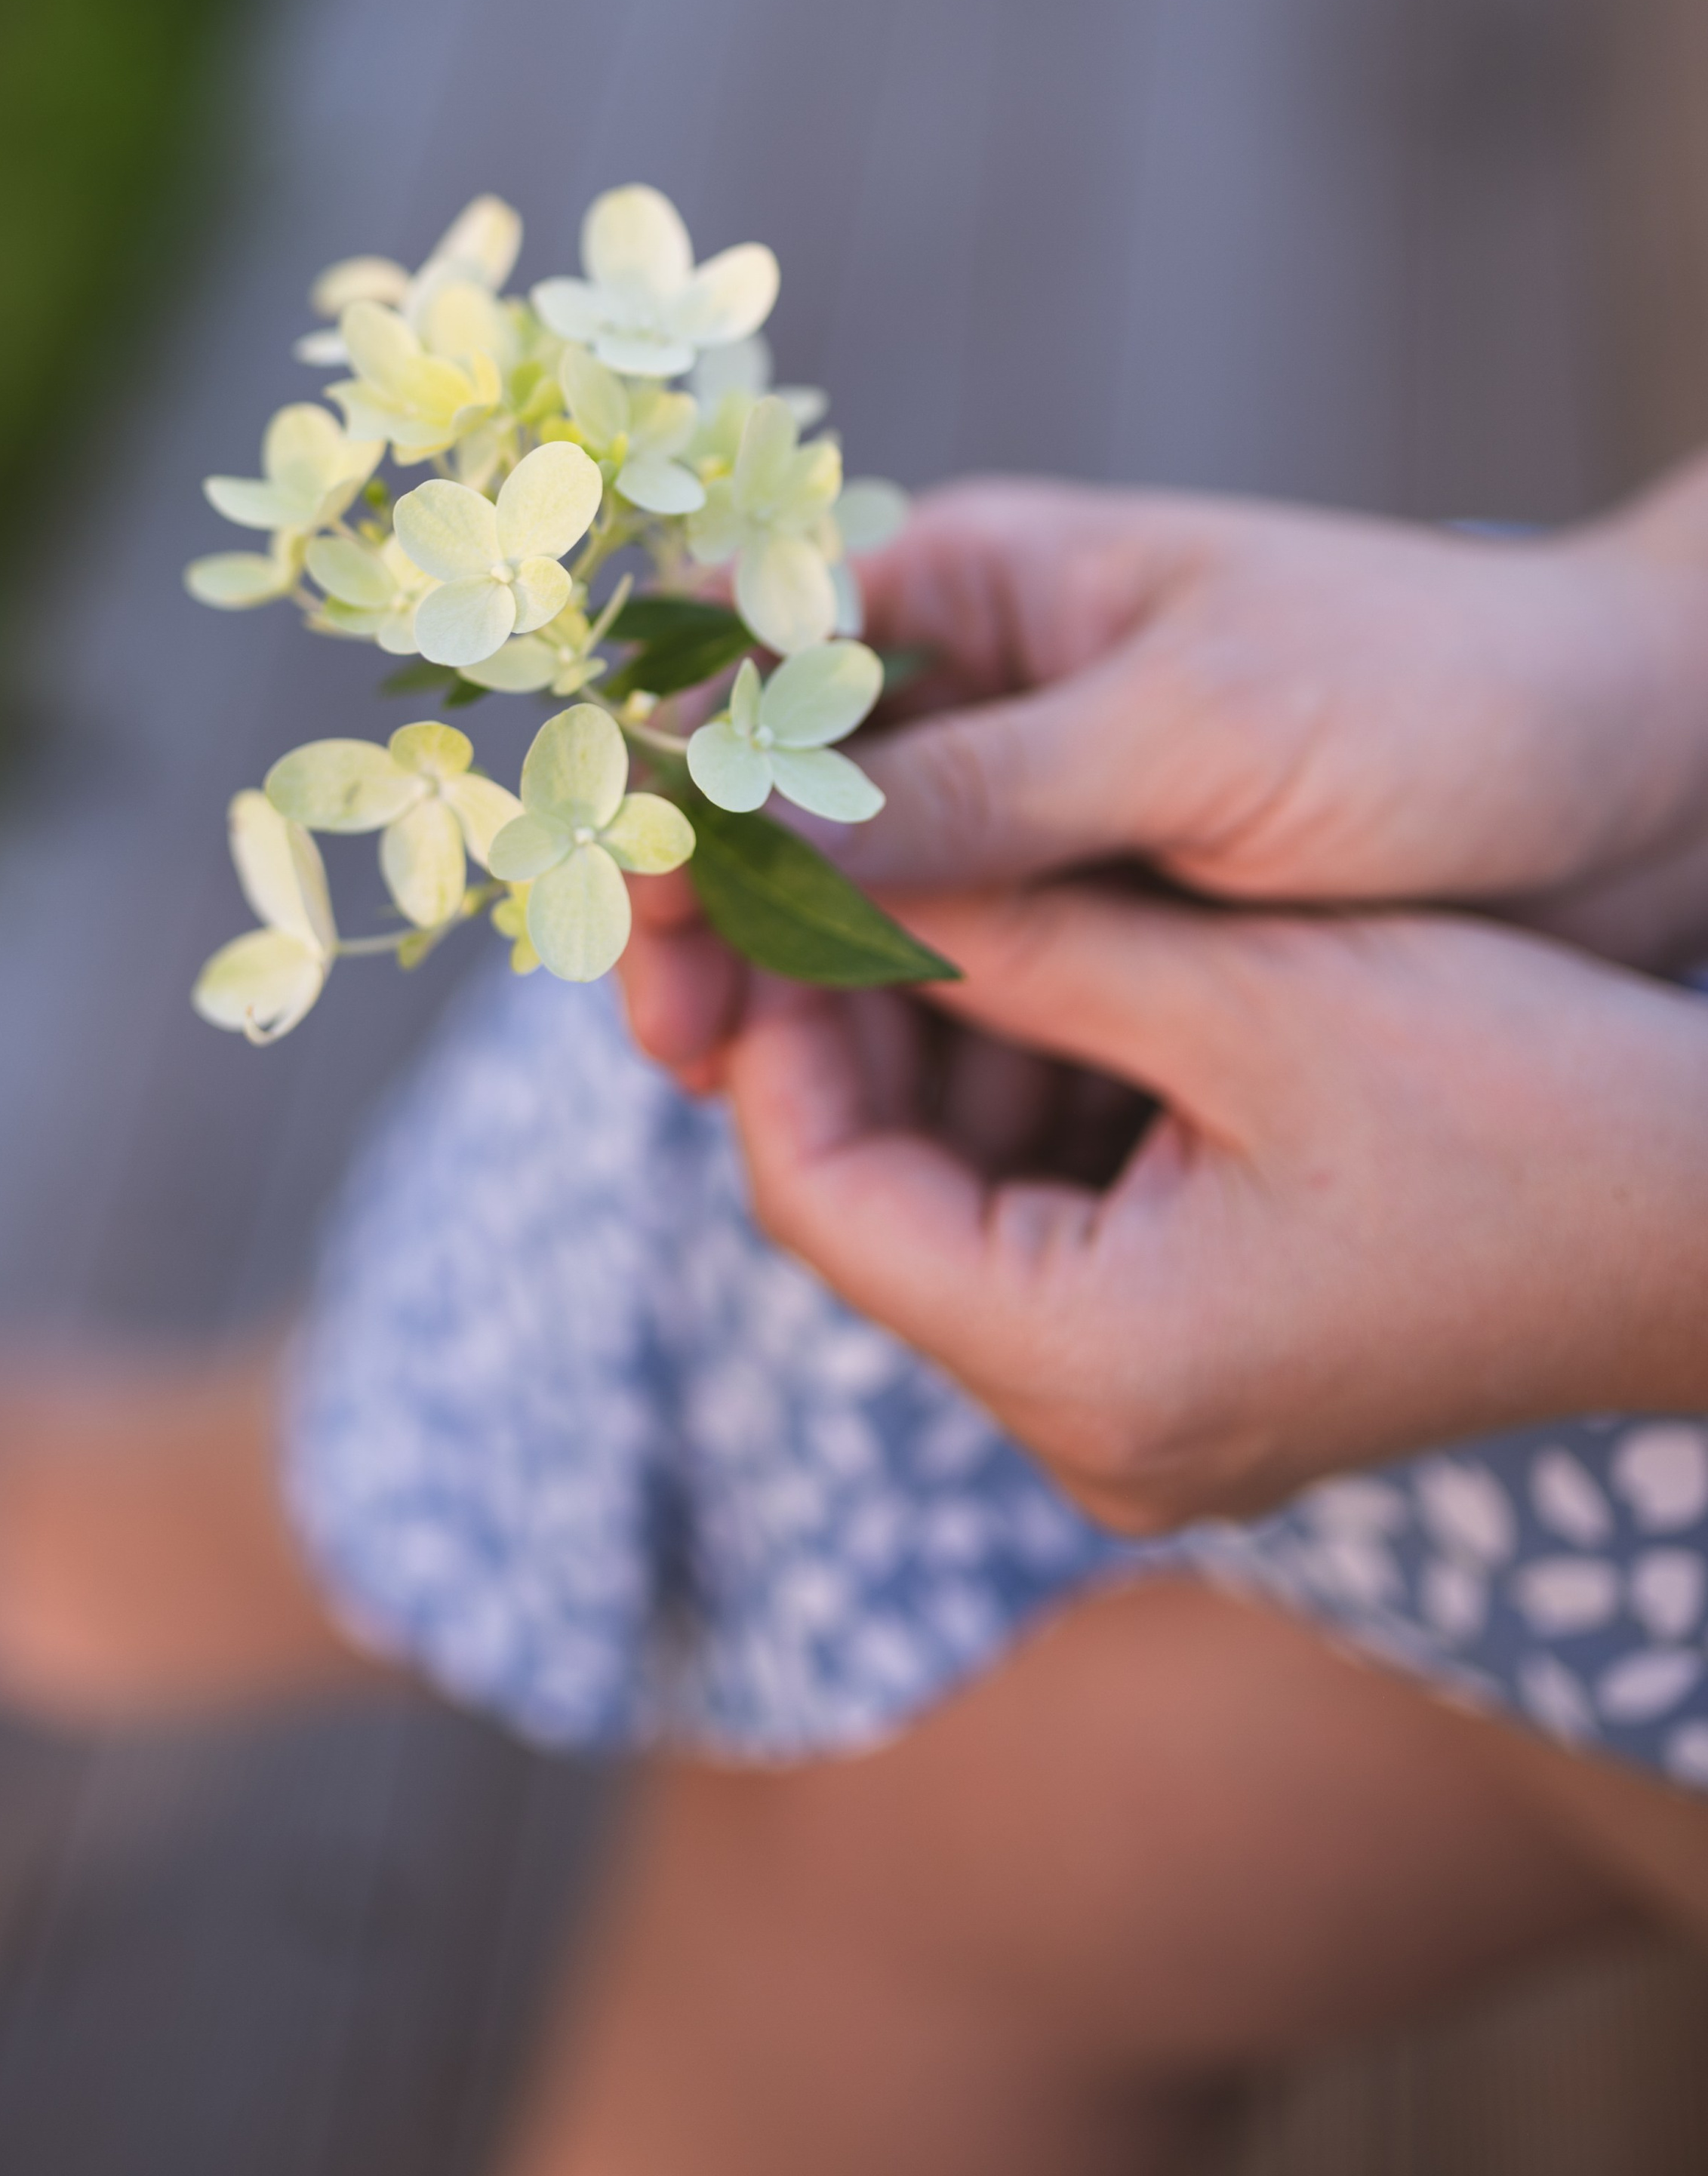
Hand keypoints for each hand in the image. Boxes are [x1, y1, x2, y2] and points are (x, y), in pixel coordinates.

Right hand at [621, 465, 1707, 1085]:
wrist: (1653, 783)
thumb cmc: (1440, 699)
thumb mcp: (1197, 738)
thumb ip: (973, 794)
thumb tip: (736, 821)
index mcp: (979, 592)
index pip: (753, 665)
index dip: (674, 781)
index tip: (636, 907)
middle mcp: (983, 709)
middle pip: (786, 822)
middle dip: (727, 928)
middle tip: (683, 1051)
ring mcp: (1045, 836)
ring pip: (868, 935)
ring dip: (816, 1019)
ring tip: (767, 1116)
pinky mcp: (1109, 943)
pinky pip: (975, 1015)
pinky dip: (932, 1076)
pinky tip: (907, 1150)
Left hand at [719, 888, 1707, 1529]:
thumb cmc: (1523, 1104)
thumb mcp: (1245, 989)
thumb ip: (1013, 935)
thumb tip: (816, 864)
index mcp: (1090, 1373)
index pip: (818, 1196)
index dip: (772, 1023)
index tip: (769, 875)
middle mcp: (1096, 1436)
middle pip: (878, 1208)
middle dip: (855, 1027)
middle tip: (837, 856)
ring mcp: (1150, 1420)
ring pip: (959, 1207)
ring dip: (948, 1049)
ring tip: (956, 885)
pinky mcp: (1201, 1375)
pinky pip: (1051, 1228)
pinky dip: (1038, 1098)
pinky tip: (1061, 966)